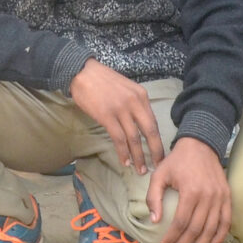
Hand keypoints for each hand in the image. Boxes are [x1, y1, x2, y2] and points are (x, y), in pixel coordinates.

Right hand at [70, 58, 163, 174]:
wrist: (82, 72)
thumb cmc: (103, 81)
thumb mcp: (126, 88)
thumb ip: (135, 104)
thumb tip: (140, 124)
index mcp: (141, 96)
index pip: (153, 122)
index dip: (158, 140)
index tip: (160, 154)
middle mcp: (134, 102)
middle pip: (149, 131)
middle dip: (155, 151)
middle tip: (158, 166)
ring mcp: (120, 109)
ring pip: (134, 138)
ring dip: (138, 156)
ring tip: (140, 169)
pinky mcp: (106, 116)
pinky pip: (118, 138)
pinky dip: (123, 152)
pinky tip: (124, 161)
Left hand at [150, 136, 230, 242]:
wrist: (201, 144)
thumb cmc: (177, 161)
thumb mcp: (159, 174)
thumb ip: (153, 197)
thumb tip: (155, 221)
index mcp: (191, 191)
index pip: (181, 222)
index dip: (172, 238)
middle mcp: (208, 196)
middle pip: (196, 229)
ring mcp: (220, 197)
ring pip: (211, 229)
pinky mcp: (227, 197)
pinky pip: (226, 221)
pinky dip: (220, 236)